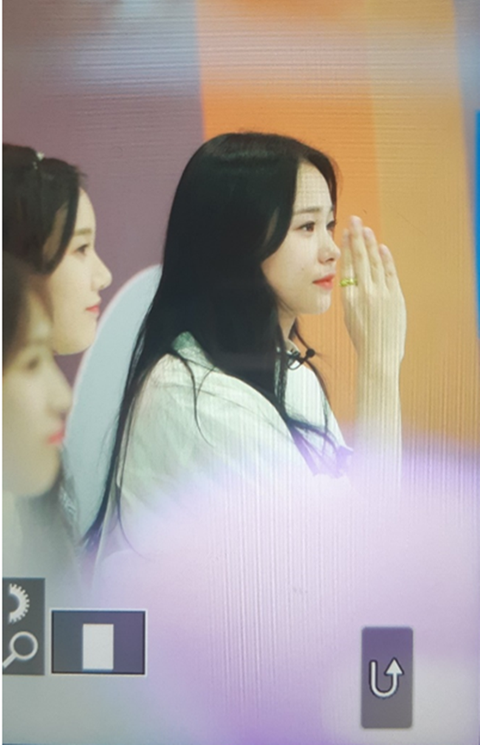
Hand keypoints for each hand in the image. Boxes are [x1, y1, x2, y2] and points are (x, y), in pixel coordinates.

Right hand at [340, 216, 406, 370]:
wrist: (378, 356)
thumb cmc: (363, 339)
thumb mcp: (350, 316)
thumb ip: (351, 296)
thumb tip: (354, 279)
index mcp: (348, 299)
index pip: (347, 266)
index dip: (347, 248)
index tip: (346, 233)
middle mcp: (363, 293)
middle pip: (359, 259)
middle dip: (357, 237)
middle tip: (354, 220)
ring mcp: (380, 294)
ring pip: (374, 262)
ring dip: (370, 243)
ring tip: (366, 229)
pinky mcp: (395, 297)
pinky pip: (389, 273)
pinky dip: (385, 259)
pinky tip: (381, 247)